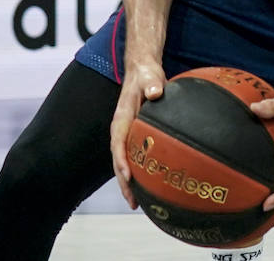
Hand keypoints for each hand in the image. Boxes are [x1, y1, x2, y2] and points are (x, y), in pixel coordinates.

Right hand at [110, 60, 166, 209]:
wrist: (142, 71)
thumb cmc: (146, 75)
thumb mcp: (149, 76)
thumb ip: (152, 83)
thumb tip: (156, 92)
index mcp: (121, 117)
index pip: (118, 142)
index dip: (121, 160)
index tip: (127, 176)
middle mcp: (121, 129)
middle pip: (118, 159)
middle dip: (123, 181)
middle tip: (132, 202)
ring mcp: (127, 133)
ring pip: (124, 161)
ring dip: (128, 182)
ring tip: (136, 203)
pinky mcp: (135, 135)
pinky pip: (133, 156)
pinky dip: (137, 172)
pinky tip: (147, 186)